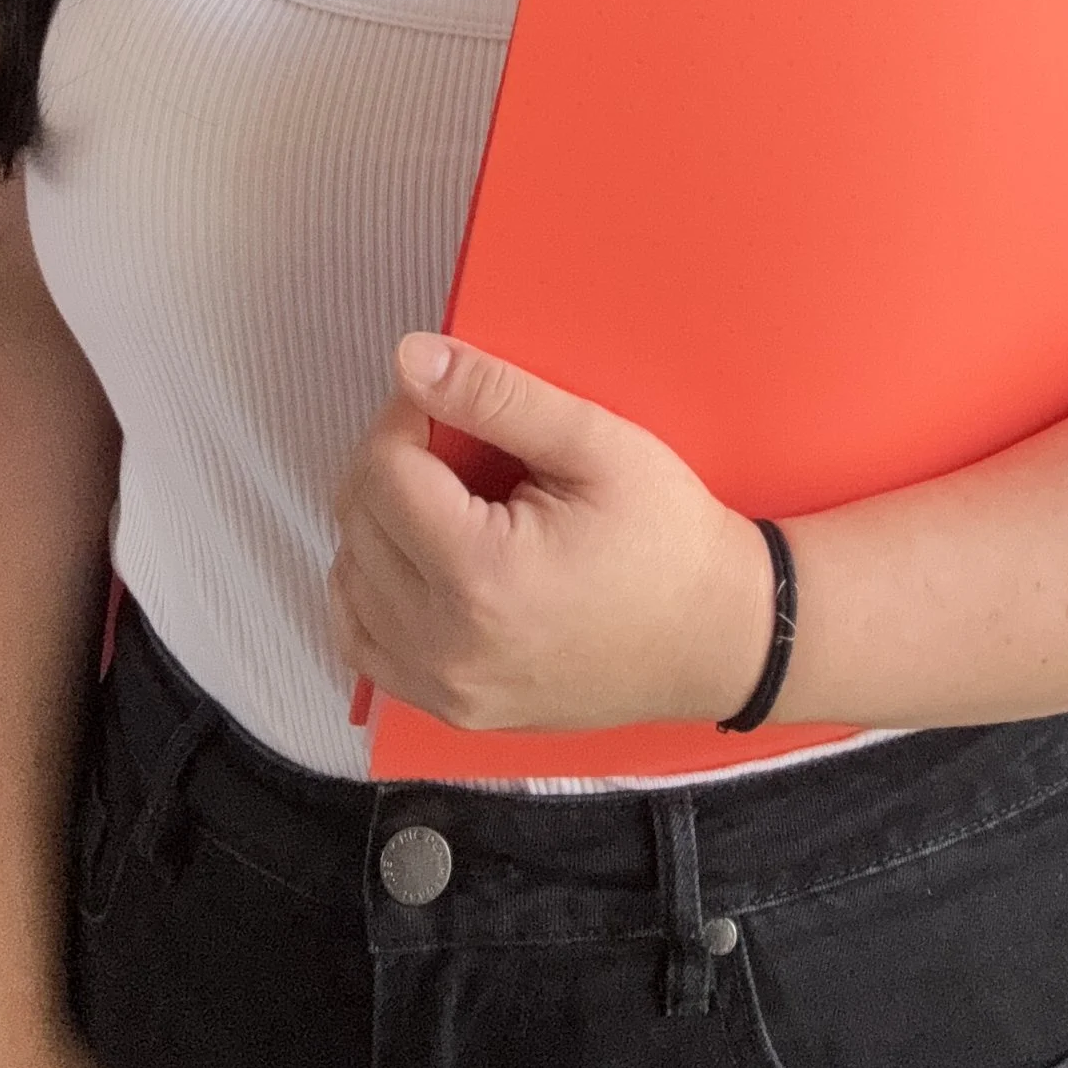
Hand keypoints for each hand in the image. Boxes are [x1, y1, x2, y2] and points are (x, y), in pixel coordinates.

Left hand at [326, 333, 776, 731]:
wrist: (718, 637)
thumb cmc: (668, 537)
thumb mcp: (595, 444)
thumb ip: (496, 396)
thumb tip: (409, 358)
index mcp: (481, 574)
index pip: (382, 471)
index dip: (405, 416)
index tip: (447, 399)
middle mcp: (447, 643)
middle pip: (358, 522)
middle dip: (390, 462)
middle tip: (450, 438)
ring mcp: (446, 688)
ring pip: (349, 581)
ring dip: (378, 524)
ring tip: (444, 496)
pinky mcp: (453, 709)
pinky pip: (363, 644)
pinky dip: (371, 592)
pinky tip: (418, 557)